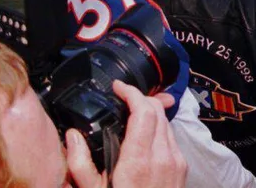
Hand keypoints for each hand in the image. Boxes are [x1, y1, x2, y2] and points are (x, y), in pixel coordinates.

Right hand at [66, 80, 187, 187]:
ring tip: (132, 115)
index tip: (118, 87)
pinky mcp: (182, 167)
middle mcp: (162, 157)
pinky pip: (171, 137)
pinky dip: (158, 129)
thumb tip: (72, 136)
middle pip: (157, 111)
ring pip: (166, 122)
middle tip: (123, 98)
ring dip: (150, 113)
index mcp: (138, 162)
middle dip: (140, 99)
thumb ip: (79, 164)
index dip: (132, 93)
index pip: (144, 111)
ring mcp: (176, 161)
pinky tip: (144, 136)